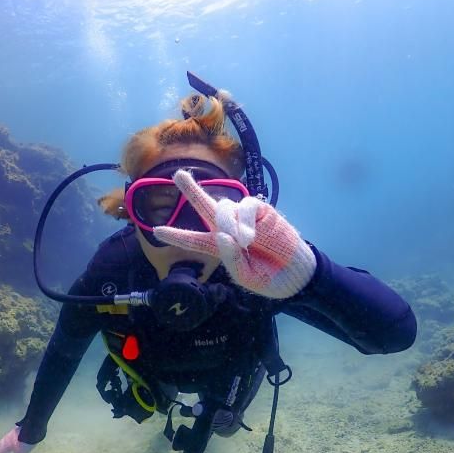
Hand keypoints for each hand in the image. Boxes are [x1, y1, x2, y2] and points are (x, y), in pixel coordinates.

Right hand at [0, 427, 35, 452]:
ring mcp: (10, 435)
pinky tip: (13, 448)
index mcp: (5, 446)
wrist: (32, 429)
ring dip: (2, 450)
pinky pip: (8, 441)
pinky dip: (8, 446)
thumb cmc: (25, 443)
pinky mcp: (15, 432)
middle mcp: (5, 440)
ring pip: (3, 443)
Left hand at [154, 170, 316, 298]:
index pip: (194, 239)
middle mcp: (228, 228)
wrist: (296, 276)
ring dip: (227, 223)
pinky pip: (245, 206)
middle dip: (191, 190)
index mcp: (219, 246)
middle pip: (205, 206)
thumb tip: (222, 235)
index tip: (157, 231)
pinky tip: (249, 236)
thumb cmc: (267, 277)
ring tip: (243, 242)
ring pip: (223, 208)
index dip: (176, 235)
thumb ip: (230, 258)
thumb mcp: (244, 276)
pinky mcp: (261, 211)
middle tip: (178, 174)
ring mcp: (244, 218)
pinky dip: (243, 220)